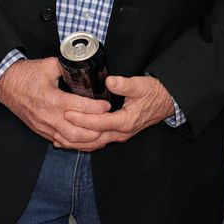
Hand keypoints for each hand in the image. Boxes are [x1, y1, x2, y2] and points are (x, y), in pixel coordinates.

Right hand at [0, 57, 110, 150]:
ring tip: (102, 135)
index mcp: (52, 99)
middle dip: (97, 130)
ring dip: (88, 141)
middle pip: (79, 132)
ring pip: (70, 141)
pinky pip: (61, 142)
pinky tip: (86, 141)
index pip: (81, 108)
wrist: (5, 84)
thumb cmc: (25, 75)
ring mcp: (44, 126)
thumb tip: (83, 66)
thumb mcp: (48, 65)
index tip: (107, 105)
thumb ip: (68, 67)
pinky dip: (75, 144)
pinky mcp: (41, 131)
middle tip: (108, 123)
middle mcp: (49, 116)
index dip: (98, 108)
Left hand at [61, 75, 176, 150]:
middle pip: (94, 136)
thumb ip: (124, 84)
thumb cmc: (153, 93)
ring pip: (95, 142)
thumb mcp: (140, 85)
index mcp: (126, 120)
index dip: (83, 118)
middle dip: (75, 131)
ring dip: (77, 141)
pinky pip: (98, 140)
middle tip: (58, 124)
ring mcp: (119, 134)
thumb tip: (110, 82)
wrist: (165, 102)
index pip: (100, 123)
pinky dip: (84, 141)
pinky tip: (71, 140)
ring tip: (58, 137)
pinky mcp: (117, 133)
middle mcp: (121, 131)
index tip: (68, 112)